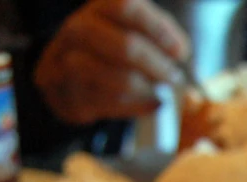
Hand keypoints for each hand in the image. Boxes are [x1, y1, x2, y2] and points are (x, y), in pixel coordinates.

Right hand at [34, 0, 189, 124]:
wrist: (64, 76)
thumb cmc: (108, 50)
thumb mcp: (131, 31)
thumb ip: (158, 36)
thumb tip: (182, 51)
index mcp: (99, 8)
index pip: (128, 9)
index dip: (158, 30)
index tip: (181, 52)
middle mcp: (78, 29)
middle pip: (125, 46)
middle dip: (157, 65)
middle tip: (174, 78)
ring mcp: (66, 62)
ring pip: (116, 78)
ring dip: (146, 88)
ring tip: (160, 93)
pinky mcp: (68, 94)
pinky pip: (108, 103)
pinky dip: (135, 106)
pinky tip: (150, 105)